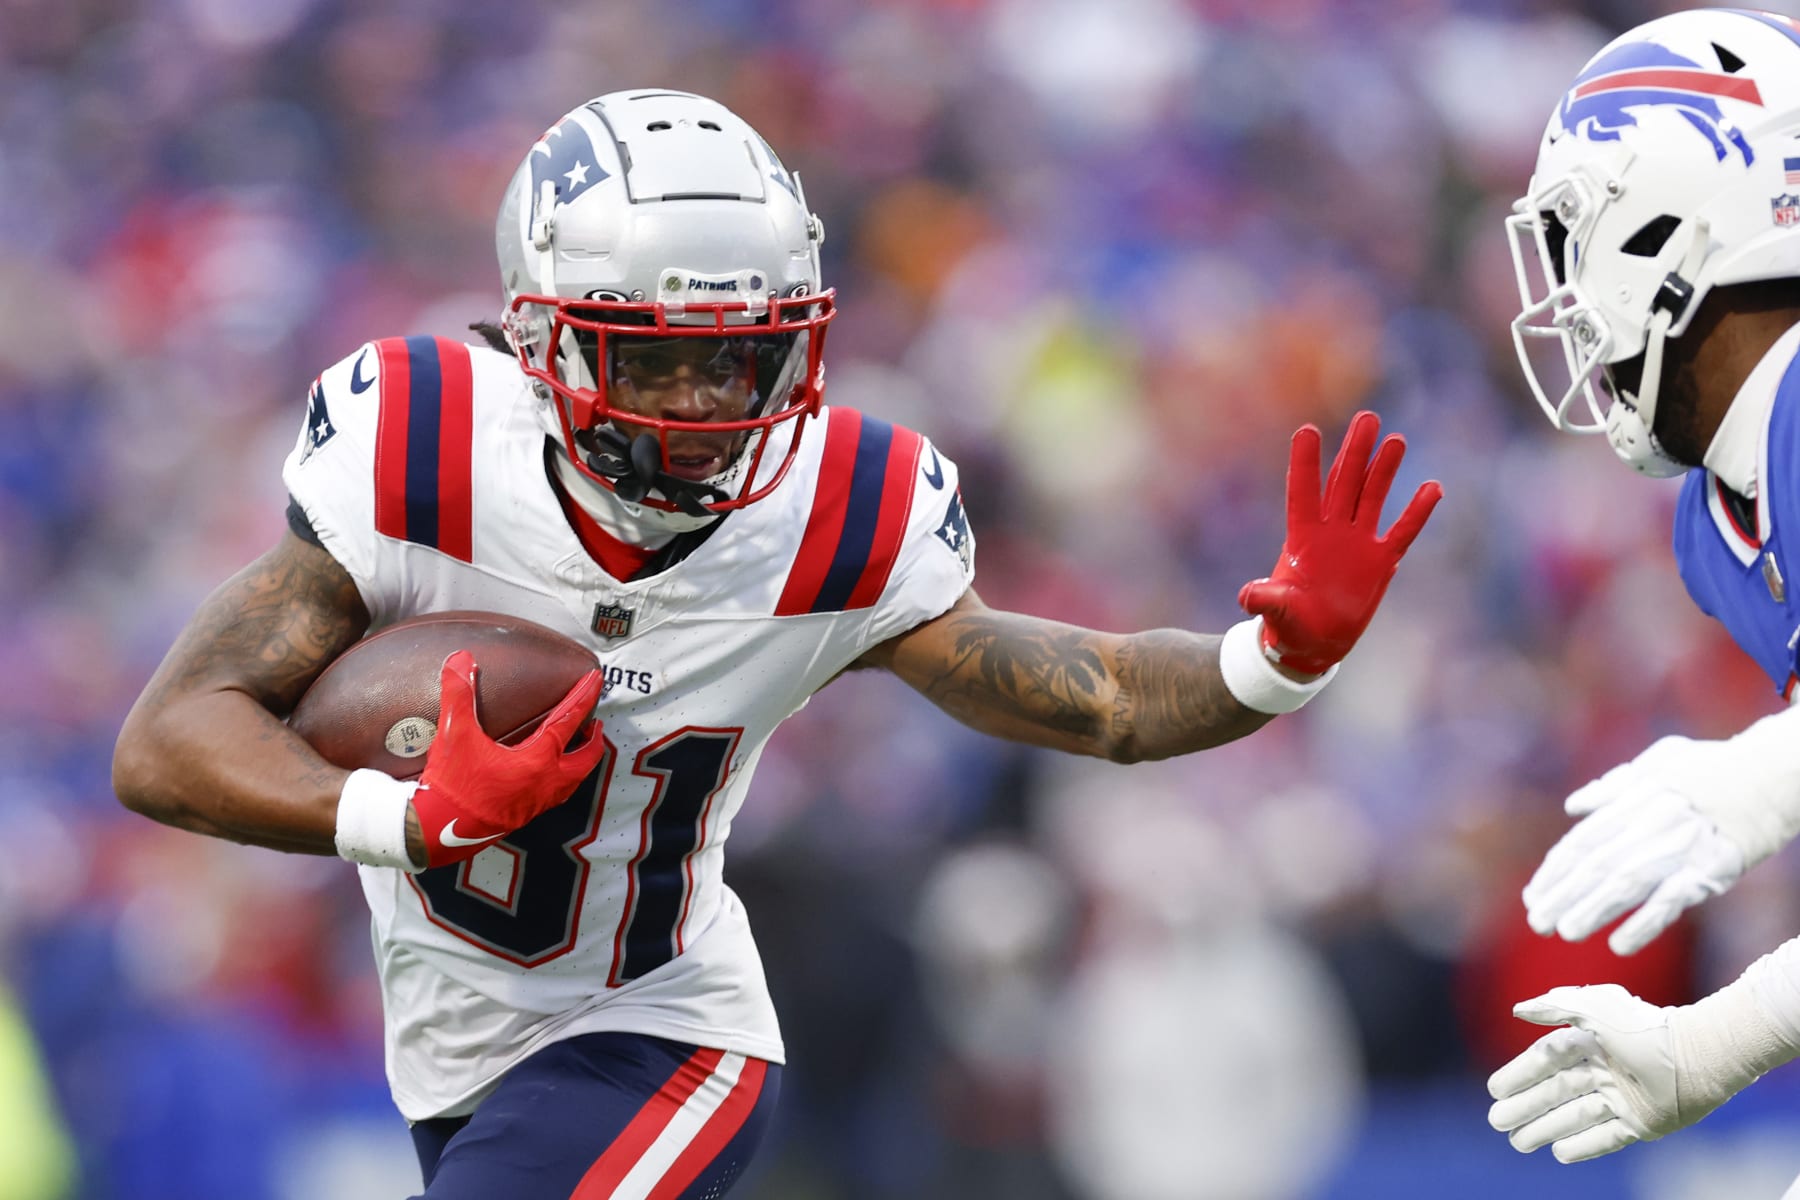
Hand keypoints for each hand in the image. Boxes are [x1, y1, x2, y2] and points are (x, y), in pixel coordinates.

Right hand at [409, 650, 605, 867]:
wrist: (437, 831)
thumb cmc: (452, 784)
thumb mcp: (453, 733)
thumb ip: (458, 693)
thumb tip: (460, 658)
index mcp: (537, 761)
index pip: (569, 721)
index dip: (584, 697)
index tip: (597, 680)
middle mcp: (545, 783)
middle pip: (585, 759)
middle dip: (594, 740)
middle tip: (596, 724)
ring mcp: (537, 803)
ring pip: (573, 781)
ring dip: (581, 762)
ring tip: (578, 748)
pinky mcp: (524, 816)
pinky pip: (555, 795)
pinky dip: (563, 780)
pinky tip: (548, 775)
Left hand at [1239, 411, 1441, 674]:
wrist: (1313, 644)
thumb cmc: (1288, 626)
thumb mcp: (1276, 612)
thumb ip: (1266, 600)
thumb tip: (1246, 596)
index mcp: (1302, 537)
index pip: (1303, 492)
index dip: (1305, 463)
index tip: (1307, 430)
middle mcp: (1331, 532)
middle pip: (1344, 483)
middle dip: (1355, 452)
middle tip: (1368, 418)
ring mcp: (1357, 543)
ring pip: (1372, 497)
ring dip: (1384, 470)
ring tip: (1396, 439)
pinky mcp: (1380, 561)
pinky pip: (1402, 531)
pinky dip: (1417, 512)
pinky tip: (1433, 488)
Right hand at [1487, 985, 1689, 1162]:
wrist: (1699, 1056)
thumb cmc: (1645, 1028)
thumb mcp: (1595, 1007)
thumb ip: (1555, 1005)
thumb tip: (1517, 1011)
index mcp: (1591, 1040)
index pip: (1546, 1060)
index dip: (1519, 1074)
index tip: (1494, 1090)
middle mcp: (1604, 1070)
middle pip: (1556, 1091)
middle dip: (1525, 1106)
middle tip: (1497, 1121)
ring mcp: (1622, 1098)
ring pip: (1575, 1116)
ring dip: (1546, 1128)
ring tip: (1518, 1142)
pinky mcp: (1642, 1122)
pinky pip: (1606, 1137)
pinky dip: (1583, 1145)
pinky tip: (1559, 1153)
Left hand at [1523, 741, 1747, 955]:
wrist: (1769, 774)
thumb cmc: (1711, 767)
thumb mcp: (1656, 762)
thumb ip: (1612, 787)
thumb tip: (1573, 806)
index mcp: (1632, 800)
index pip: (1582, 842)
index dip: (1555, 872)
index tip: (1532, 896)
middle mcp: (1649, 823)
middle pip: (1596, 865)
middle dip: (1563, 895)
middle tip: (1537, 923)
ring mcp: (1680, 847)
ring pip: (1627, 883)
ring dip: (1593, 910)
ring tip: (1565, 933)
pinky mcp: (1712, 868)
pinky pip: (1672, 900)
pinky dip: (1645, 923)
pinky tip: (1620, 945)